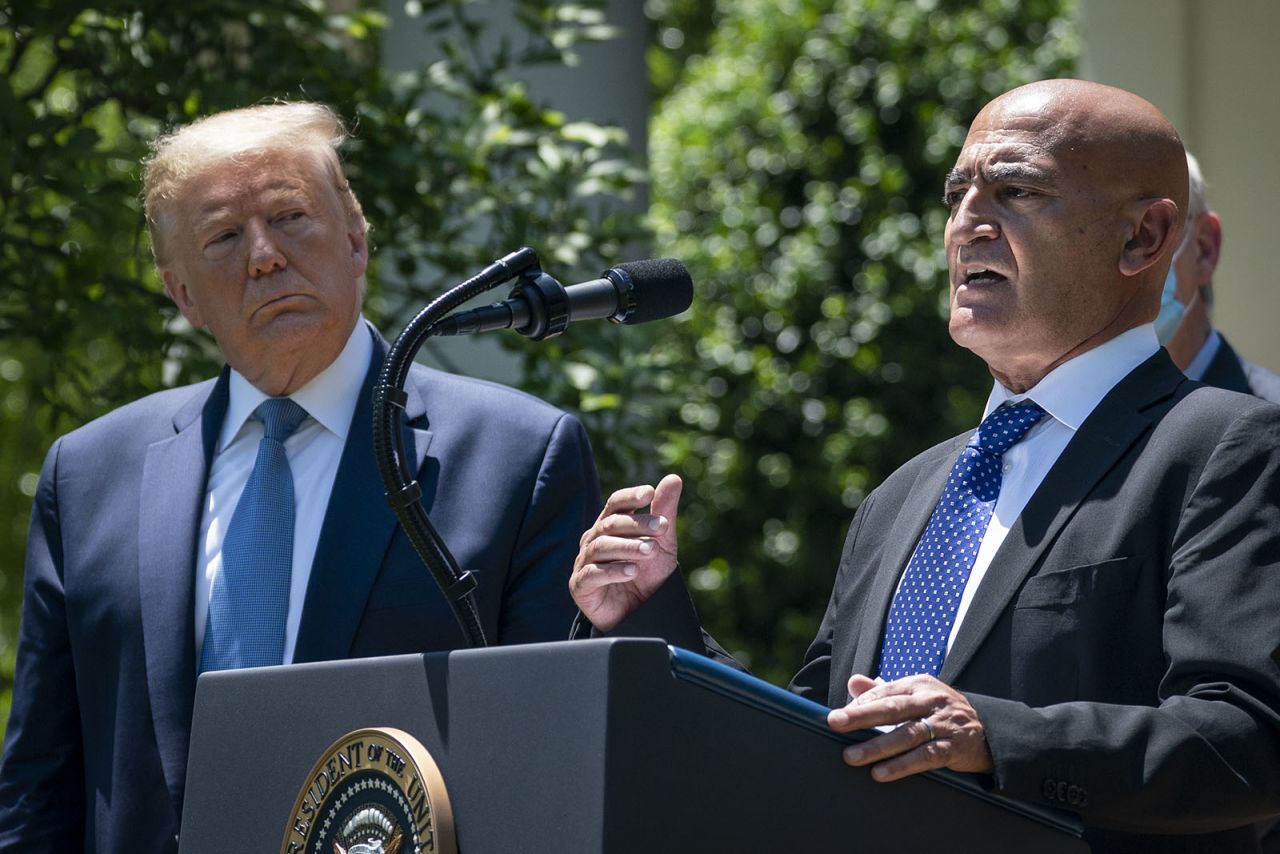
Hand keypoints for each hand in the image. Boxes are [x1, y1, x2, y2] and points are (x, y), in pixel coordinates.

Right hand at [570, 474, 681, 631]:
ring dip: (628, 547)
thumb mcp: (662, 542)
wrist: (639, 613)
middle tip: (662, 527)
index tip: (649, 493)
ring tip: (650, 550)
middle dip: (637, 524)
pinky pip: (593, 574)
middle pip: (610, 524)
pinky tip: (632, 571)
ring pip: (602, 547)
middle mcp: (594, 539)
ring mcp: (584, 562)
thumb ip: (664, 512)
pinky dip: (613, 571)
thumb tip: (673, 478)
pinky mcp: (580, 585)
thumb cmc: (647, 574)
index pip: (615, 503)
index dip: (630, 496)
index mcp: (611, 525)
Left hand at [826, 674, 992, 780]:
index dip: (860, 704)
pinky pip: (925, 757)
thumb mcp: (917, 695)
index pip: (885, 692)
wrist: (988, 730)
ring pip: (906, 734)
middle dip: (861, 716)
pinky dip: (902, 765)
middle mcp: (932, 701)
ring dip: (877, 747)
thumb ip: (883, 691)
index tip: (838, 715)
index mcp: (919, 685)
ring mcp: (944, 724)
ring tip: (852, 756)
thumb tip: (853, 682)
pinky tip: (881, 773)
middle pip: (892, 709)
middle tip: (835, 723)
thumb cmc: (942, 712)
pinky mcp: (954, 748)